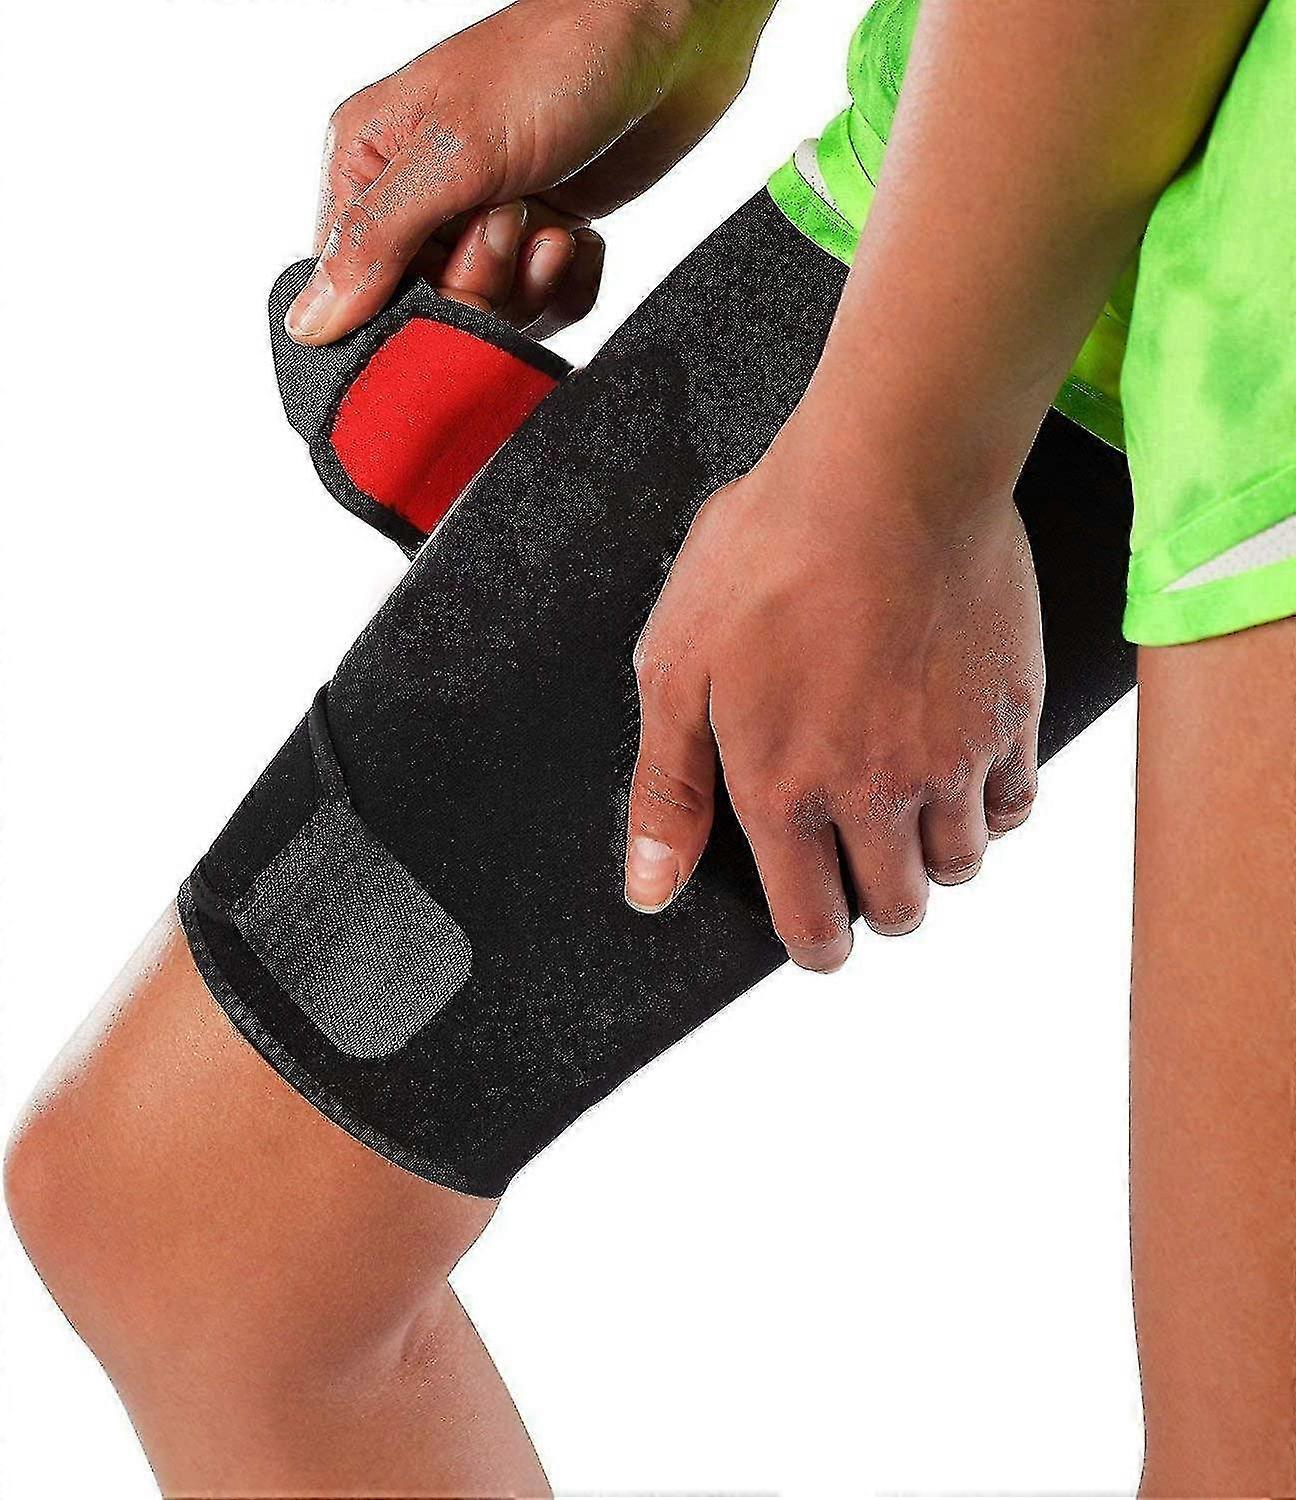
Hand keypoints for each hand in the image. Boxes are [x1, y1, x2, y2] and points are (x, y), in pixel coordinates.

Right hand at [287, 0, 772, 344]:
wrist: (662, 40)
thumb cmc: (549, 70)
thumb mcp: (450, 154)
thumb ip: (375, 243)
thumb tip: (308, 325)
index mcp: (365, 167)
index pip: (354, 289)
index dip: (410, 300)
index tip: (458, 253)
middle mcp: (417, 204)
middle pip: (427, 313)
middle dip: (481, 287)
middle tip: (516, 218)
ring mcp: (481, 227)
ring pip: (488, 321)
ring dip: (530, 288)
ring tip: (552, 224)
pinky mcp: (538, 244)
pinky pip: (543, 314)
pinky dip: (569, 286)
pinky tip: (579, 237)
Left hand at [624, 417, 1043, 971]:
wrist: (889, 473)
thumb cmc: (770, 555)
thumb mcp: (677, 667)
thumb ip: (668, 789)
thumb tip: (650, 890)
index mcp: (786, 792)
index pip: (815, 927)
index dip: (815, 944)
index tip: (818, 933)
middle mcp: (877, 794)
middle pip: (898, 909)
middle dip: (873, 903)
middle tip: (857, 857)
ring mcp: (953, 758)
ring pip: (961, 865)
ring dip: (932, 856)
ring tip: (906, 806)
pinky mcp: (1011, 712)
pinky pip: (1018, 802)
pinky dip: (992, 804)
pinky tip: (962, 766)